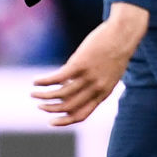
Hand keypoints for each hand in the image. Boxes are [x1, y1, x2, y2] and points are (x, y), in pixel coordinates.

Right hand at [32, 4, 147, 125]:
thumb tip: (76, 86)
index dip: (64, 121)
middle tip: (40, 106)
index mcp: (103, 93)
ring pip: (60, 94)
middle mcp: (95, 88)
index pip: (81, 114)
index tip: (51, 122)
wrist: (123, 34)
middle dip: (51, 109)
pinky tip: (36, 81)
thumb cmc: (117, 51)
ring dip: (44, 96)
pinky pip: (57, 78)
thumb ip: (96, 85)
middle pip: (67, 107)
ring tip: (33, 93)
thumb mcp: (110, 74)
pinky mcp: (79, 64)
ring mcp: (87, 77)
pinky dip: (44, 81)